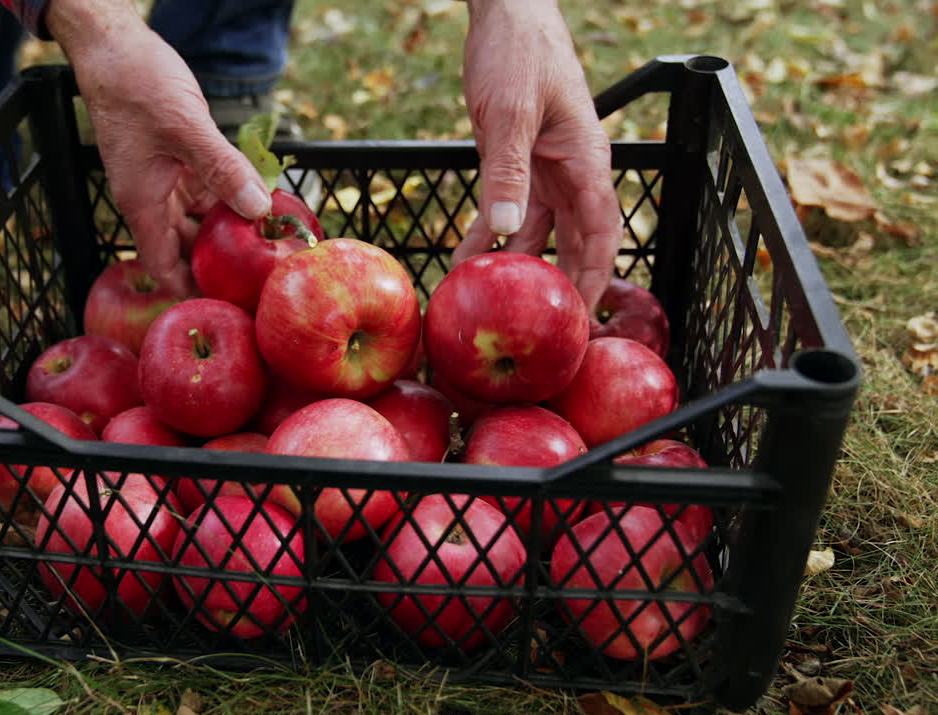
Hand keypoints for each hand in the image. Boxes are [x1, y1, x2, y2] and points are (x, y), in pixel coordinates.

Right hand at [46, 0, 270, 295]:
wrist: (114, 46)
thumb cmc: (136, 84)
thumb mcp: (186, 127)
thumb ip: (223, 168)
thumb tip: (259, 209)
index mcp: (142, 203)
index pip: (164, 267)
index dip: (190, 291)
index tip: (224, 307)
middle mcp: (152, 199)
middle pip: (185, 248)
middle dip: (216, 264)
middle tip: (258, 280)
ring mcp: (165, 181)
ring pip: (199, 220)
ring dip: (227, 231)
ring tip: (267, 247)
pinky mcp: (178, 162)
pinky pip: (206, 192)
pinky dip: (228, 200)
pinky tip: (259, 204)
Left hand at [454, 0, 621, 310]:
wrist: (505, 13)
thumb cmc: (517, 52)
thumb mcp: (508, 113)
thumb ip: (506, 172)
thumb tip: (504, 230)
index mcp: (585, 161)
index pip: (600, 233)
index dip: (593, 280)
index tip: (581, 322)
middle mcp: (573, 171)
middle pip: (575, 241)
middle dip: (561, 285)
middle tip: (542, 330)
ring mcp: (546, 168)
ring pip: (540, 232)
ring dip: (518, 265)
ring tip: (494, 302)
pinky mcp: (519, 163)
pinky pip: (510, 211)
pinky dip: (491, 238)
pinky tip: (466, 261)